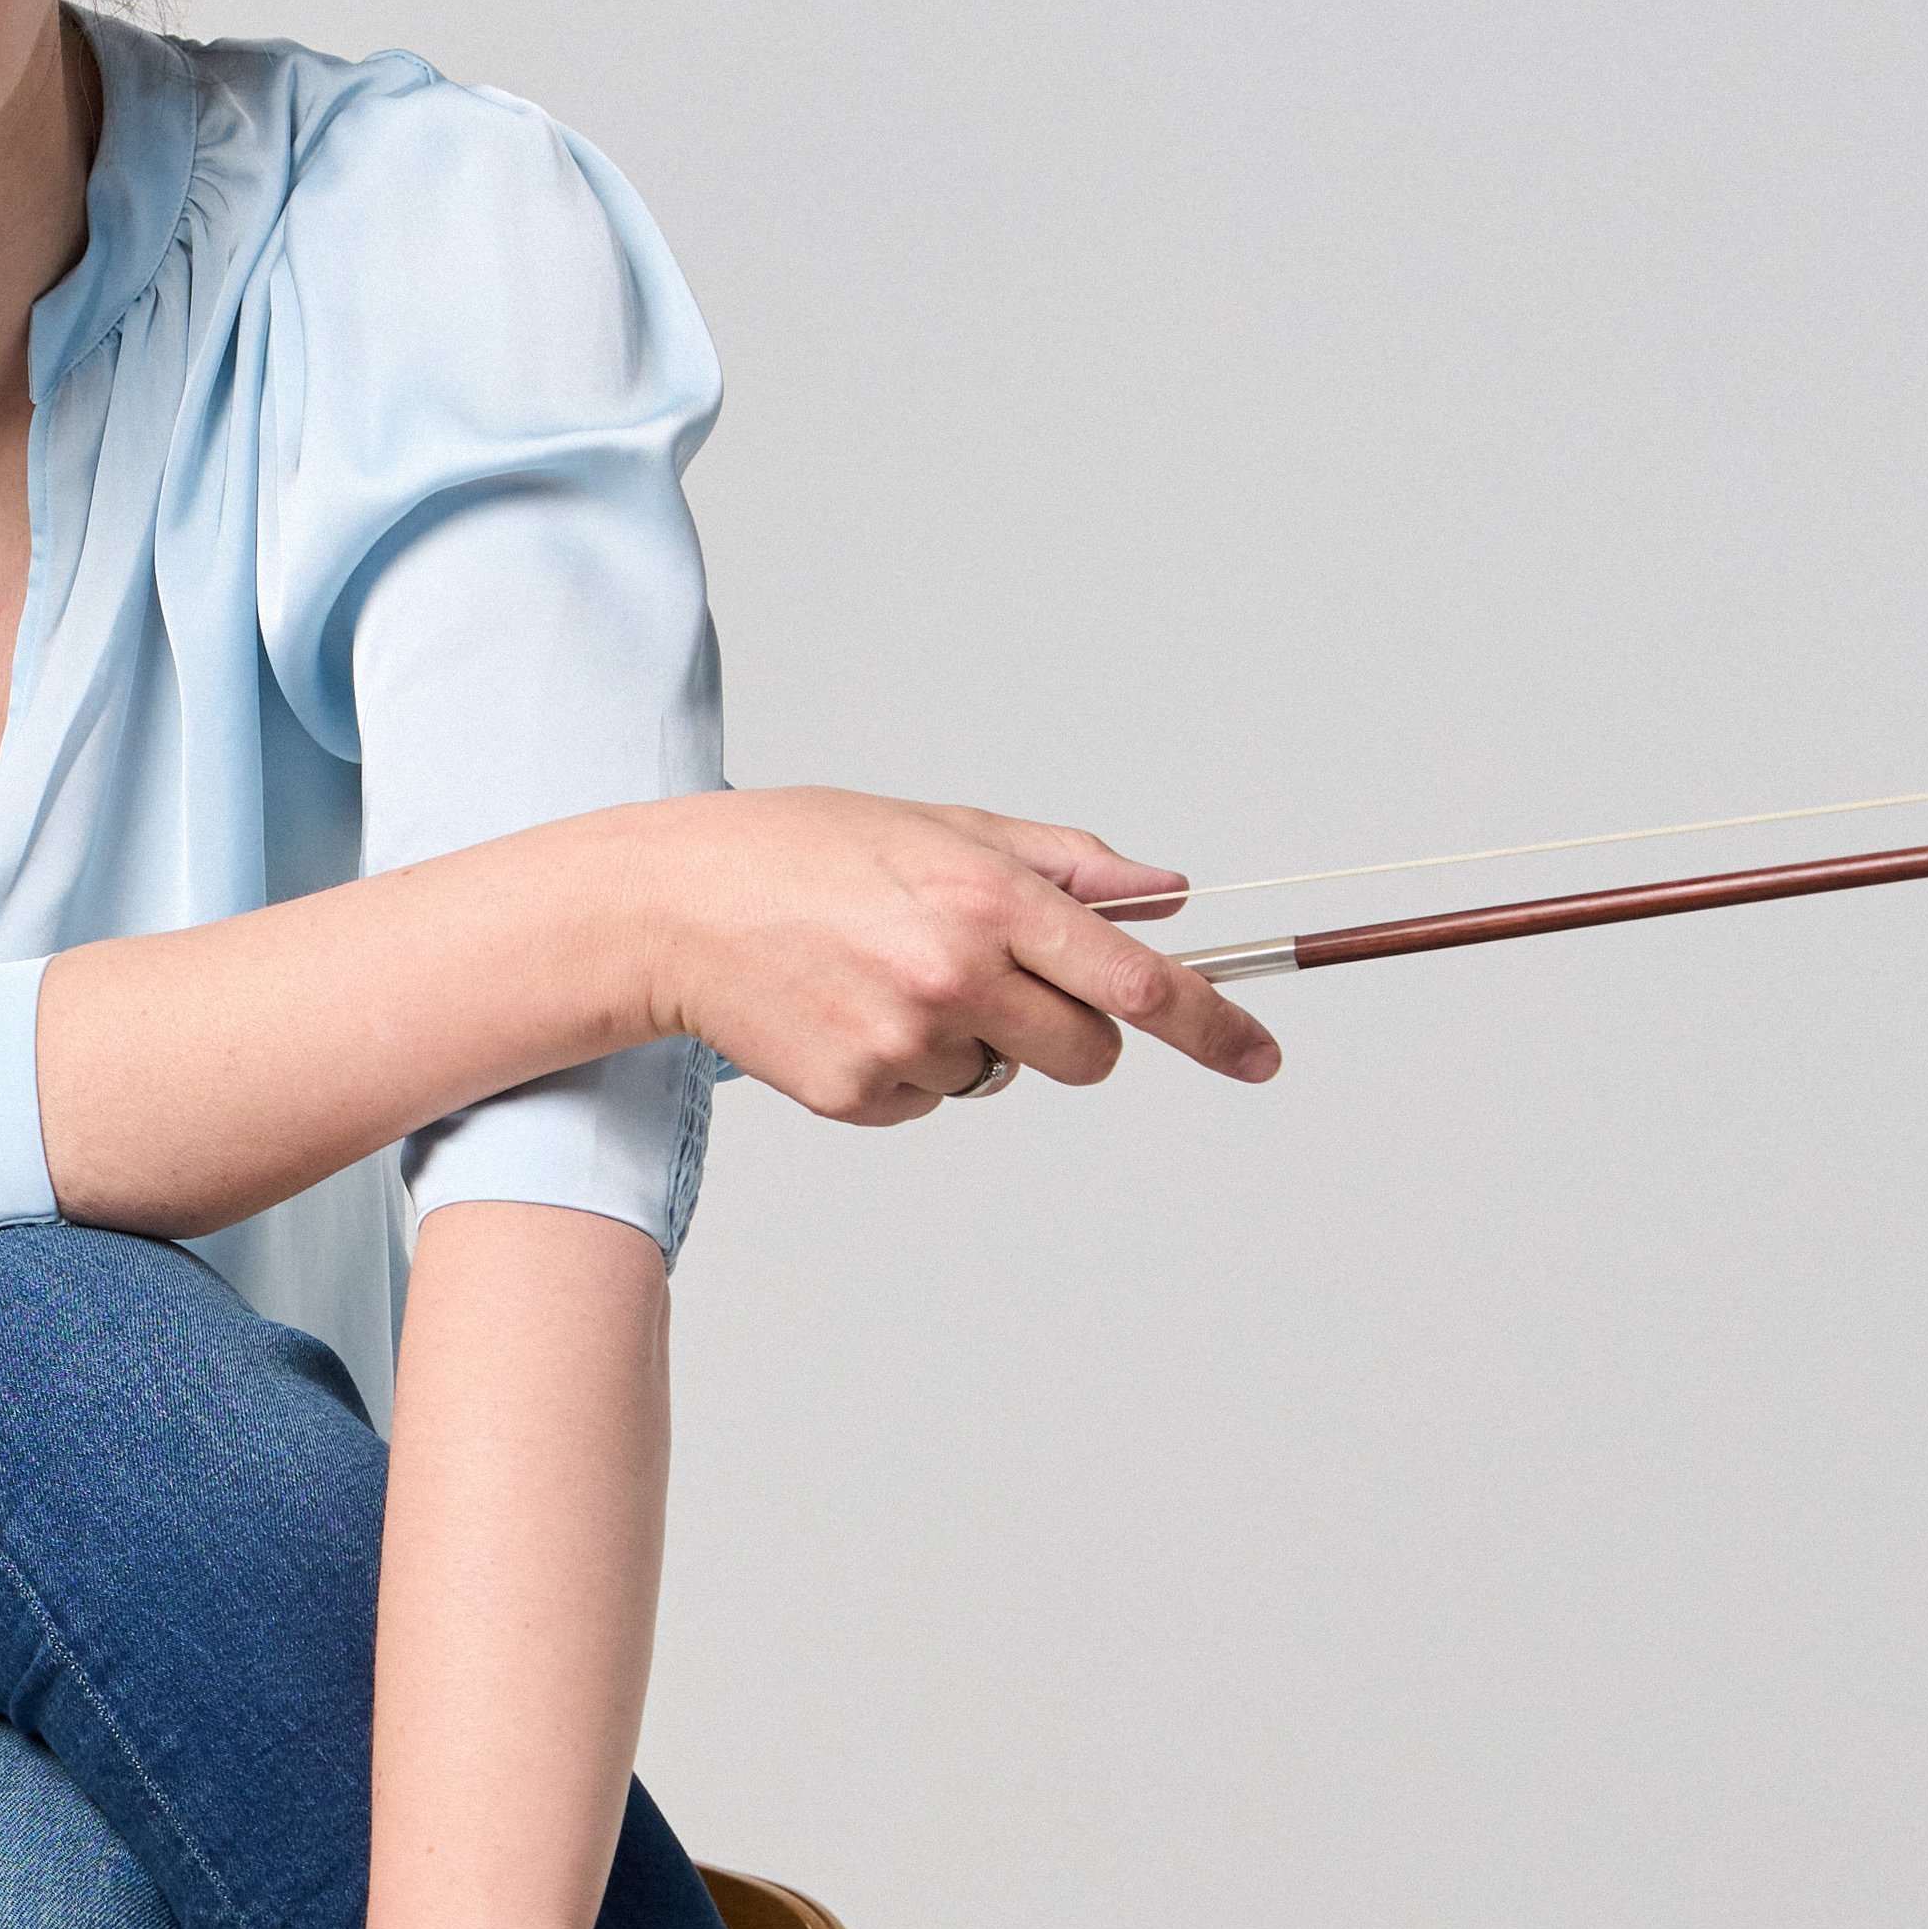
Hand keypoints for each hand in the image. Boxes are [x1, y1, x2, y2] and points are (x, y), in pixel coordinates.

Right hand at [629, 787, 1278, 1120]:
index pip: (1138, 983)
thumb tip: (1163, 890)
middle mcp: (958, 977)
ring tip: (881, 977)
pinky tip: (845, 1011)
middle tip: (993, 980)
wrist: (667, 908)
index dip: (1214, 1026)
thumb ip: (1061, 862)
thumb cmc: (797, 851)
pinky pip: (928, 1102)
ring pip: (1000, 1077)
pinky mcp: (857, 1096)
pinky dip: (903, 1069)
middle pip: (1088, 1054)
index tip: (1261, 1056)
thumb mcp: (938, 825)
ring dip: (969, 1040)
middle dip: (1069, 1030)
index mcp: (989, 900)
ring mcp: (906, 1043)